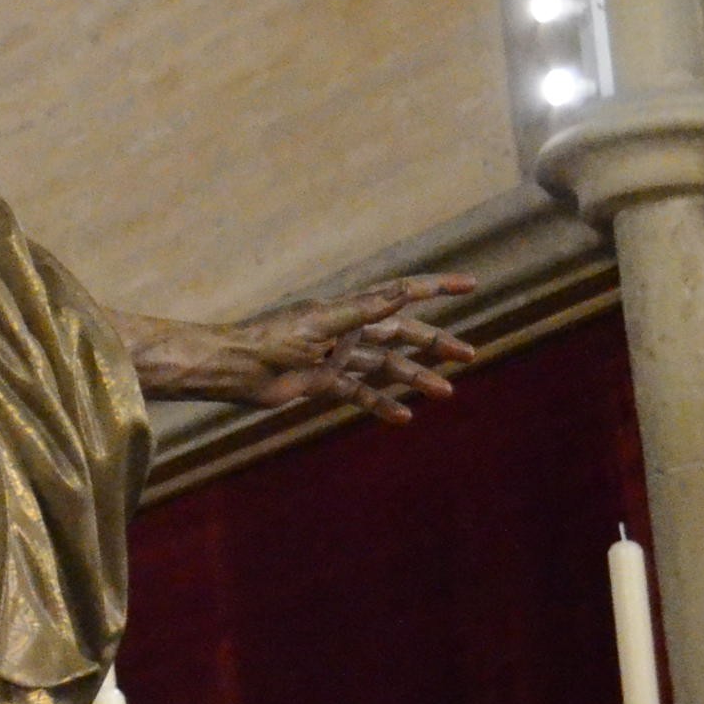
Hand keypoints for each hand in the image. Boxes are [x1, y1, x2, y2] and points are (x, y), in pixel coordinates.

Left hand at [123, 274, 477, 422]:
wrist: (233, 369)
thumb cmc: (270, 339)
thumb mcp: (320, 323)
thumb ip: (363, 311)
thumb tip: (403, 294)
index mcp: (347, 308)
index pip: (401, 293)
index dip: (436, 288)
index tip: (471, 286)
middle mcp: (345, 329)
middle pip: (400, 334)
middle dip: (435, 342)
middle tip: (469, 354)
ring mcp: (334, 356)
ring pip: (384, 366)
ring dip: (415, 377)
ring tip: (446, 392)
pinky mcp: (321, 381)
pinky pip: (359, 393)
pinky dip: (380, 403)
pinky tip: (404, 417)